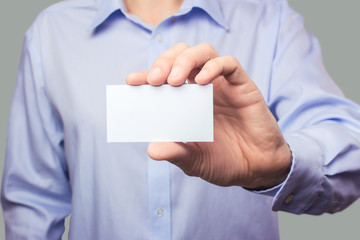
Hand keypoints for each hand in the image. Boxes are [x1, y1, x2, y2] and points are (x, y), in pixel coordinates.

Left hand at [126, 43, 291, 188]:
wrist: (257, 168)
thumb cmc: (224, 161)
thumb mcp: (194, 160)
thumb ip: (176, 153)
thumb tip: (151, 150)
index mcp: (186, 102)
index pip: (163, 79)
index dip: (146, 76)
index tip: (131, 82)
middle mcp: (202, 88)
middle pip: (180, 56)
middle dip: (164, 62)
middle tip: (154, 80)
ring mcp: (222, 85)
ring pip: (203, 52)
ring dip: (185, 60)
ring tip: (174, 80)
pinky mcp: (242, 86)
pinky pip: (229, 64)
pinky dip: (214, 67)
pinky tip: (202, 81)